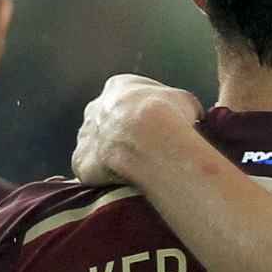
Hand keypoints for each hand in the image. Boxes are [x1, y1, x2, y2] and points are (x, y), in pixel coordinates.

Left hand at [73, 74, 206, 187]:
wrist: (151, 141)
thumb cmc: (171, 116)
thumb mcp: (186, 100)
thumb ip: (182, 106)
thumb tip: (191, 117)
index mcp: (118, 87)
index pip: (129, 99)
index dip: (146, 115)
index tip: (161, 127)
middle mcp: (95, 108)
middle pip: (107, 122)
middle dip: (124, 134)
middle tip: (148, 150)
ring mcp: (85, 136)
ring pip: (97, 147)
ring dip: (112, 156)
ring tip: (137, 170)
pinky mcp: (81, 162)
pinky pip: (91, 171)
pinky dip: (105, 178)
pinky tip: (122, 184)